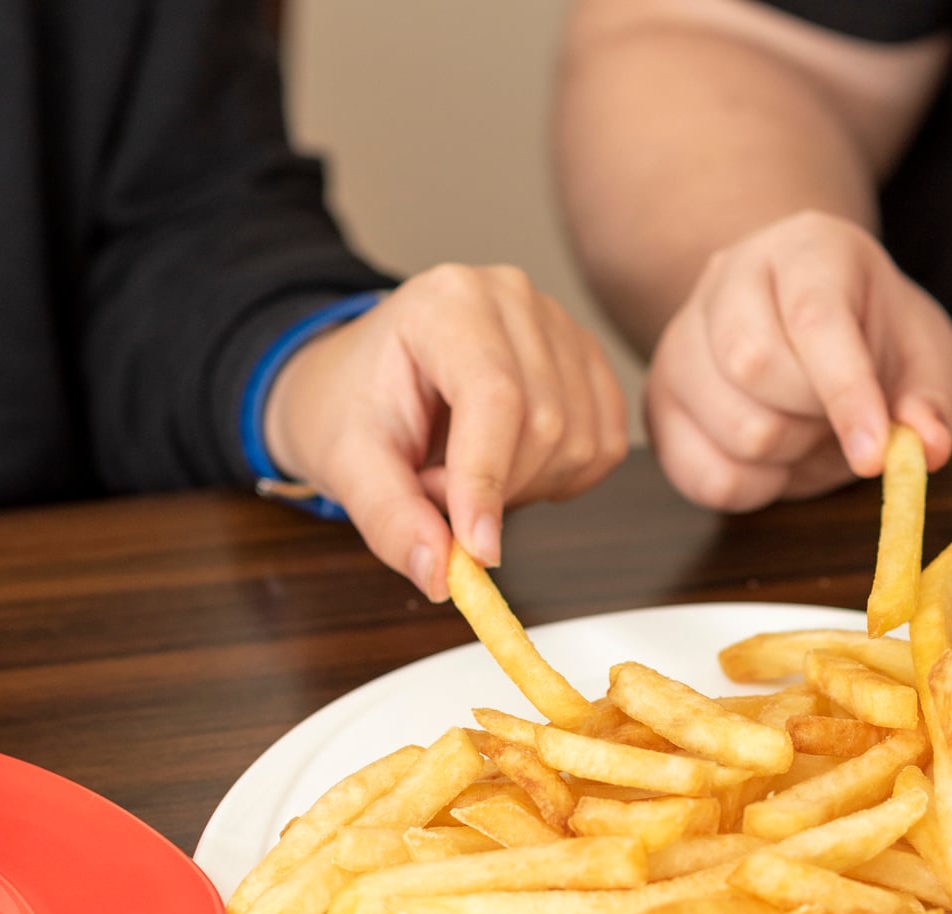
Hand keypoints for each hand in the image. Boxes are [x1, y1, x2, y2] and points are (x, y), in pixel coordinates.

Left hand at [262, 264, 628, 599]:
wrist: (361, 380)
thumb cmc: (350, 406)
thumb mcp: (347, 464)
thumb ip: (390, 519)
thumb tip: (441, 575)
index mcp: (447, 302)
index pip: (496, 395)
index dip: (490, 480)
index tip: (476, 551)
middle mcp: (514, 298)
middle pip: (546, 424)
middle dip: (493, 490)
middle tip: (433, 492)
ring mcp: (559, 325)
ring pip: (581, 441)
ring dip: (524, 488)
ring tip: (462, 473)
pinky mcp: (586, 361)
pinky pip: (604, 444)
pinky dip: (561, 480)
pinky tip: (509, 470)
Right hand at [645, 211, 951, 510]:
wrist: (805, 334)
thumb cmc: (869, 337)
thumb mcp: (922, 355)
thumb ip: (932, 399)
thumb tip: (926, 448)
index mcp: (804, 249)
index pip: (814, 317)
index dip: (847, 392)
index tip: (875, 454)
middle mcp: (726, 280)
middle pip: (755, 367)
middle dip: (815, 418)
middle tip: (837, 415)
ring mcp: (680, 341)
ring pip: (734, 429)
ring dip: (790, 454)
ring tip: (807, 429)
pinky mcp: (658, 404)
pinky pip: (703, 477)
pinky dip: (755, 488)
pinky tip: (775, 458)